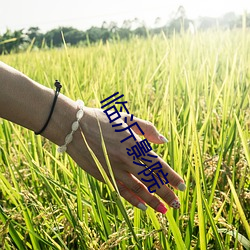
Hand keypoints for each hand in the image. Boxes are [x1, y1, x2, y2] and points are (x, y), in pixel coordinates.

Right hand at [66, 107, 185, 212]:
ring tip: (163, 210)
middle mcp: (126, 160)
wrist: (74, 127)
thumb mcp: (126, 119)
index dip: (171, 177)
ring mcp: (114, 169)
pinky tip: (142, 206)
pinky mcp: (103, 175)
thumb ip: (147, 129)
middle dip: (166, 194)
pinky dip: (133, 200)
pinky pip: (121, 190)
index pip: (158, 165)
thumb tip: (163, 140)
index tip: (182, 186)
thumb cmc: (102, 119)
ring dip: (152, 201)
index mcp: (134, 145)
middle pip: (151, 181)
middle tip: (177, 203)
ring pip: (137, 189)